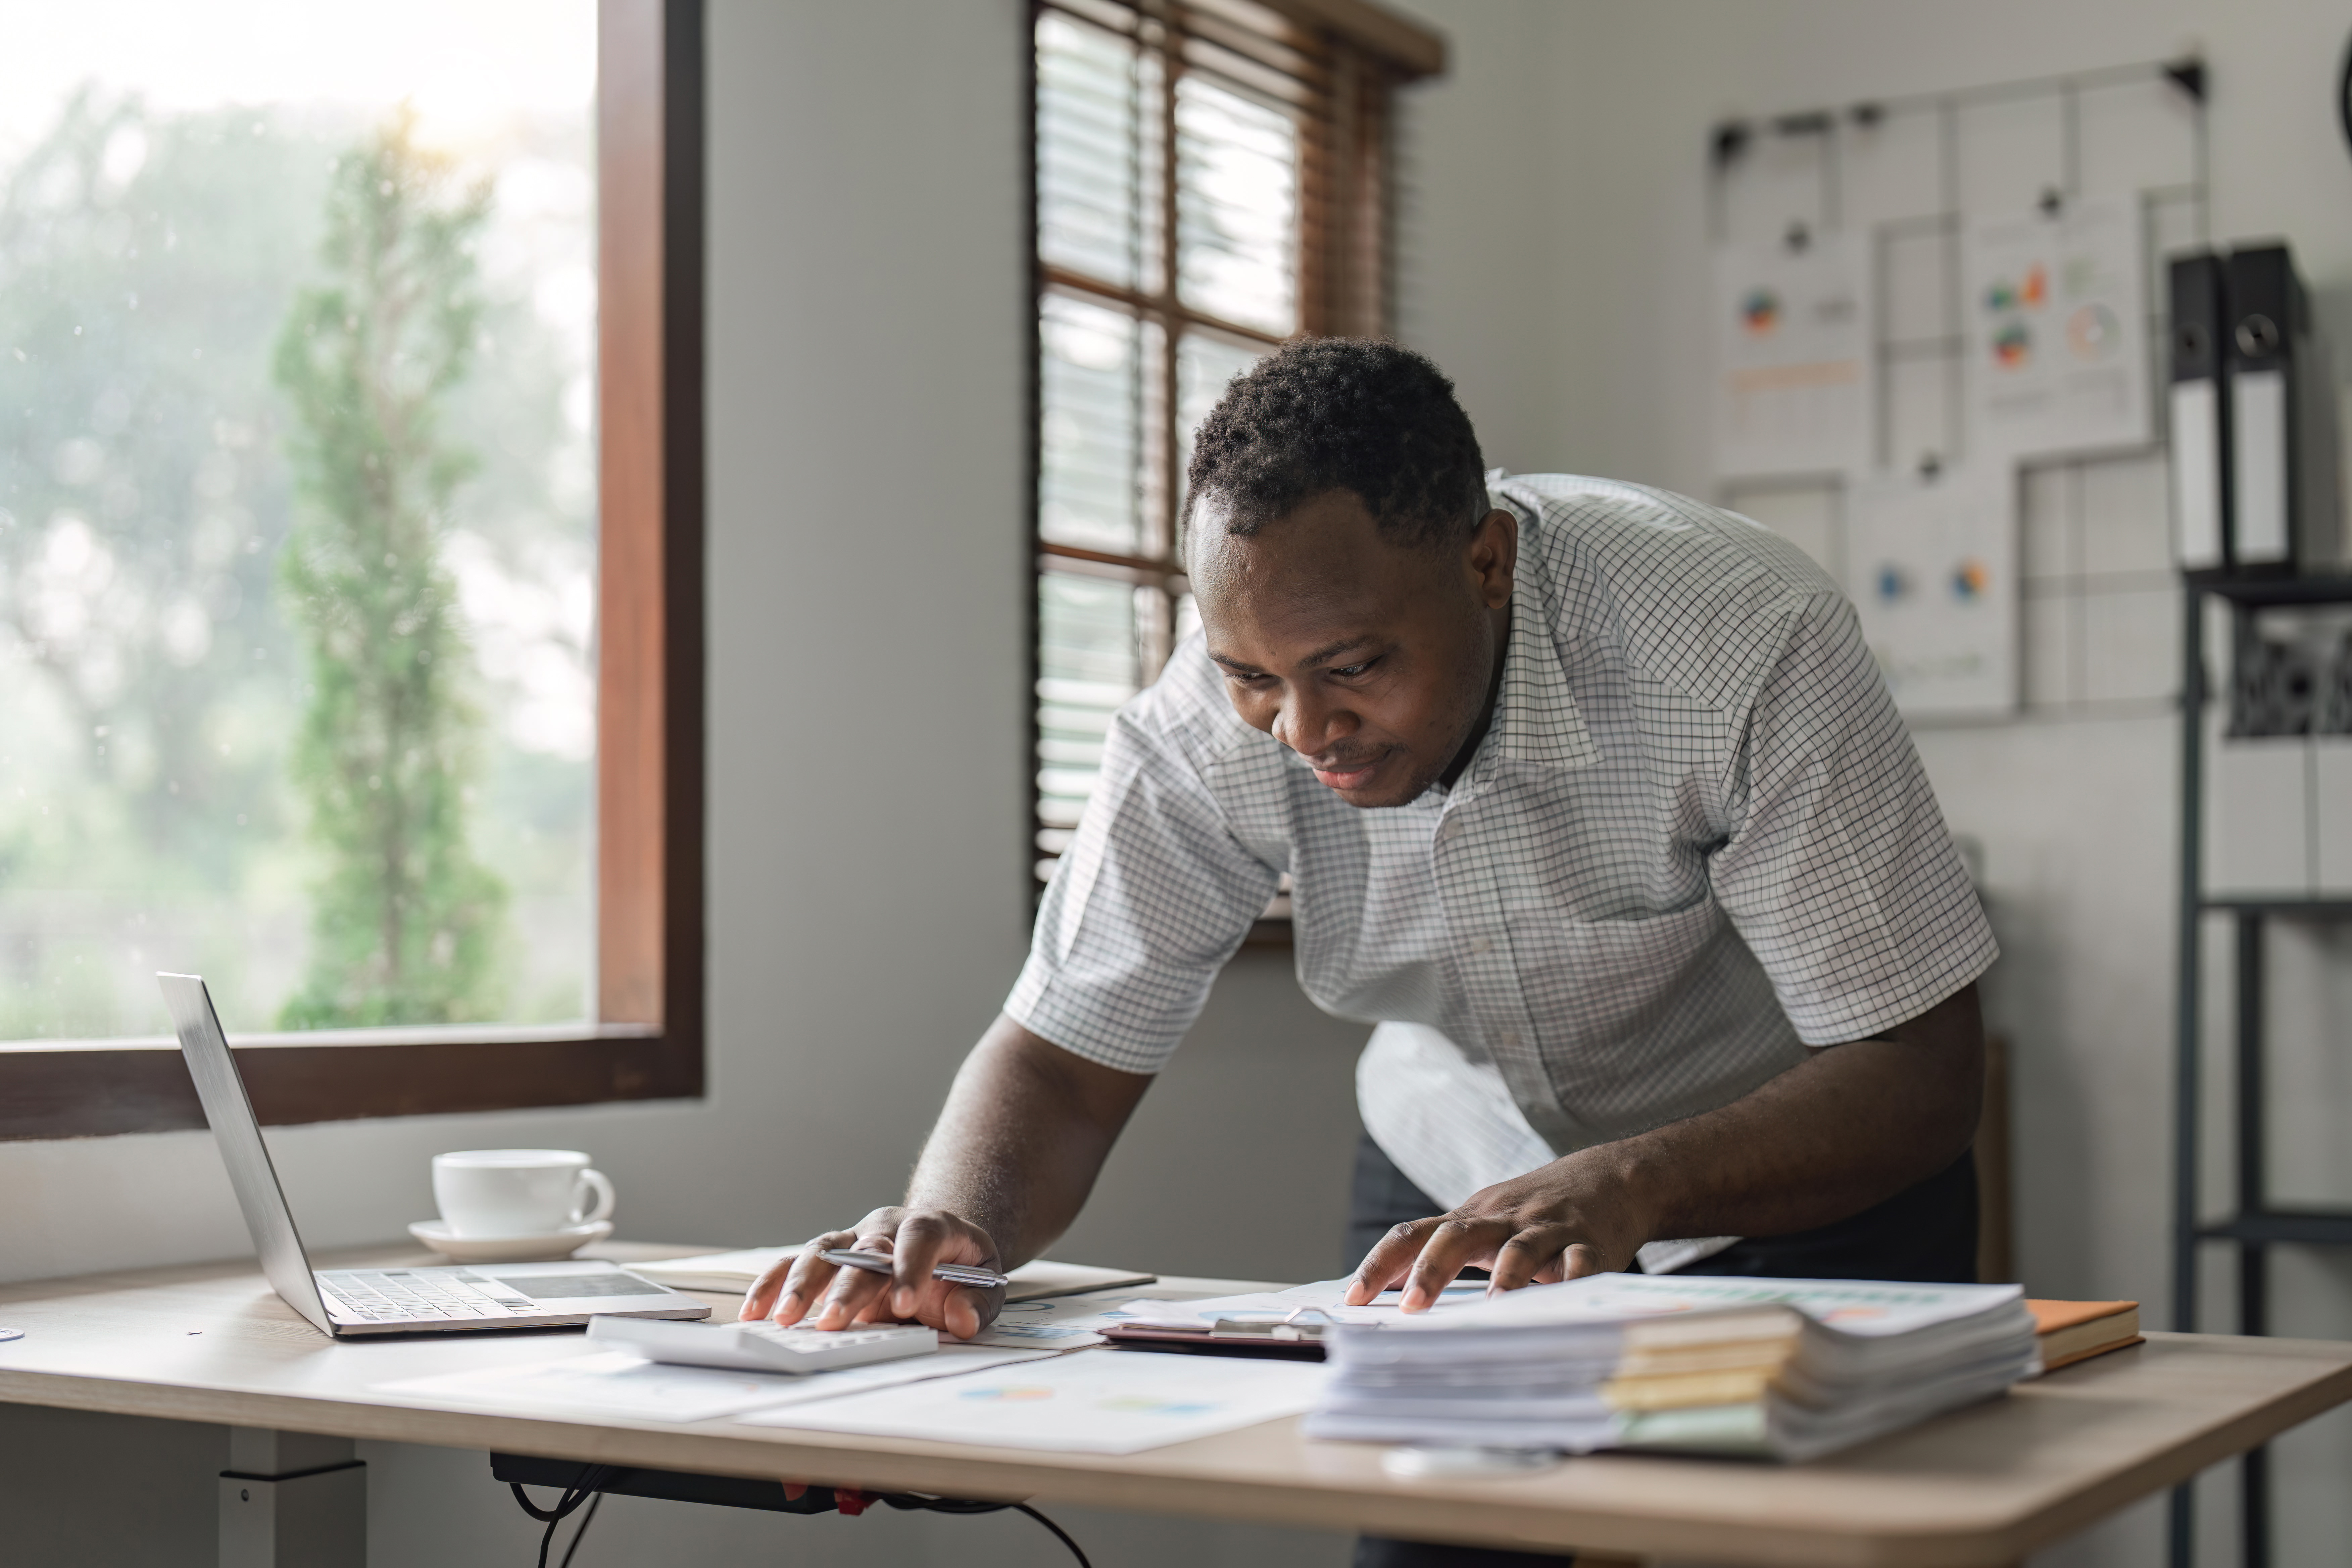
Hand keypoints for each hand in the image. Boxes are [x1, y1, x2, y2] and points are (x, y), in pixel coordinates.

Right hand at [740, 1207, 1006, 1339]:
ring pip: (823, 1251)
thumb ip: (977, 1302)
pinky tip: (756, 1309)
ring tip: (784, 1318)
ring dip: (802, 1284)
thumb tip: (962, 1319)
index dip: (911, 1267)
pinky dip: (774, 1284)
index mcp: (931, 1227)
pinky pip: (795, 1263)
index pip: (920, 1237)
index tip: (905, 1305)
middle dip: (848, 1286)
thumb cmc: (961, 1267)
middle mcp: (886, 1227)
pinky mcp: (829, 1256)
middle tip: (835, 1322)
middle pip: (864, 1248)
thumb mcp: (985, 1281)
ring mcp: (853, 1239)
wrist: (940, 1242)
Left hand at [1342, 1151, 1652, 1312]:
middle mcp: (1503, 1219)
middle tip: (1411, 1308)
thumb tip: (1389, 1291)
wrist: (1612, 1178)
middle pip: (1457, 1237)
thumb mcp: (1486, 1222)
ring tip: (1493, 1309)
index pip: (1413, 1234)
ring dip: (1505, 1277)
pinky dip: (1574, 1281)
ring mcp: (1547, 1229)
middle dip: (1430, 1271)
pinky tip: (1566, 1300)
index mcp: (1471, 1218)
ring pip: (1520, 1249)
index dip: (1380, 1264)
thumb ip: (1443, 1252)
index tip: (1353, 1299)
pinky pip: (1582, 1263)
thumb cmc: (1534, 1211)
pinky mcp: (1590, 1243)